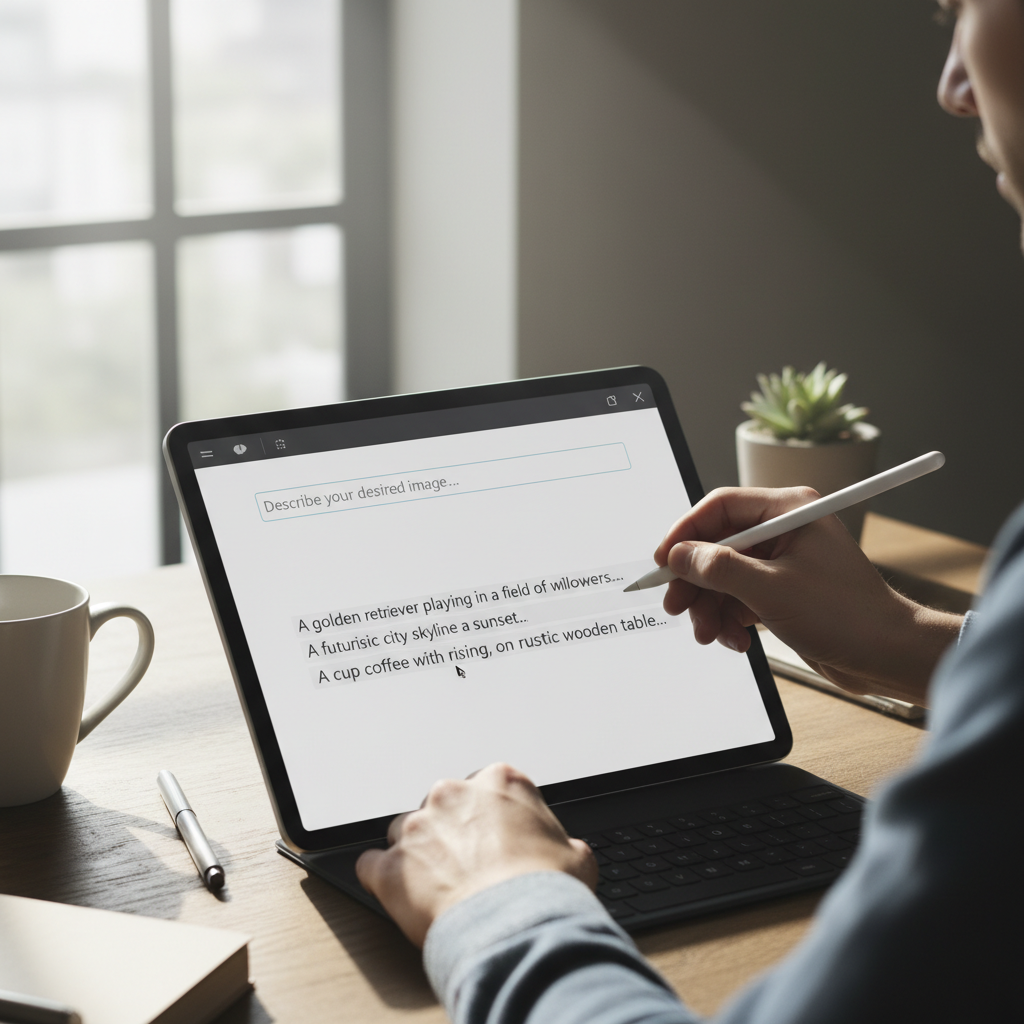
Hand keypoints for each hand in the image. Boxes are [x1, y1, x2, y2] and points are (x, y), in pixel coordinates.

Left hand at [355, 762, 597, 946]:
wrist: (517, 927)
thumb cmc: (547, 891)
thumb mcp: (577, 858)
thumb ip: (561, 844)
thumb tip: (567, 854)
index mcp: (500, 782)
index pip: (486, 789)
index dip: (490, 820)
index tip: (493, 841)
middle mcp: (454, 795)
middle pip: (443, 807)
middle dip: (450, 834)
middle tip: (467, 867)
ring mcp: (417, 829)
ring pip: (404, 833)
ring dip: (416, 855)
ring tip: (434, 887)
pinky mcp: (390, 867)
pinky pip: (370, 865)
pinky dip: (380, 879)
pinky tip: (394, 894)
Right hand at [653, 487, 961, 704]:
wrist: (887, 656)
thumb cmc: (847, 615)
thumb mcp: (770, 590)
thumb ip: (718, 568)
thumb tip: (679, 556)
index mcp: (789, 510)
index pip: (720, 507)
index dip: (685, 533)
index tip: (664, 561)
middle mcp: (785, 530)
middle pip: (717, 545)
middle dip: (696, 580)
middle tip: (677, 606)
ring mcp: (784, 561)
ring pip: (724, 576)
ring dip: (711, 607)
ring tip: (711, 634)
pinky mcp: (783, 590)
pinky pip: (739, 598)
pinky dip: (730, 619)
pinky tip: (737, 640)